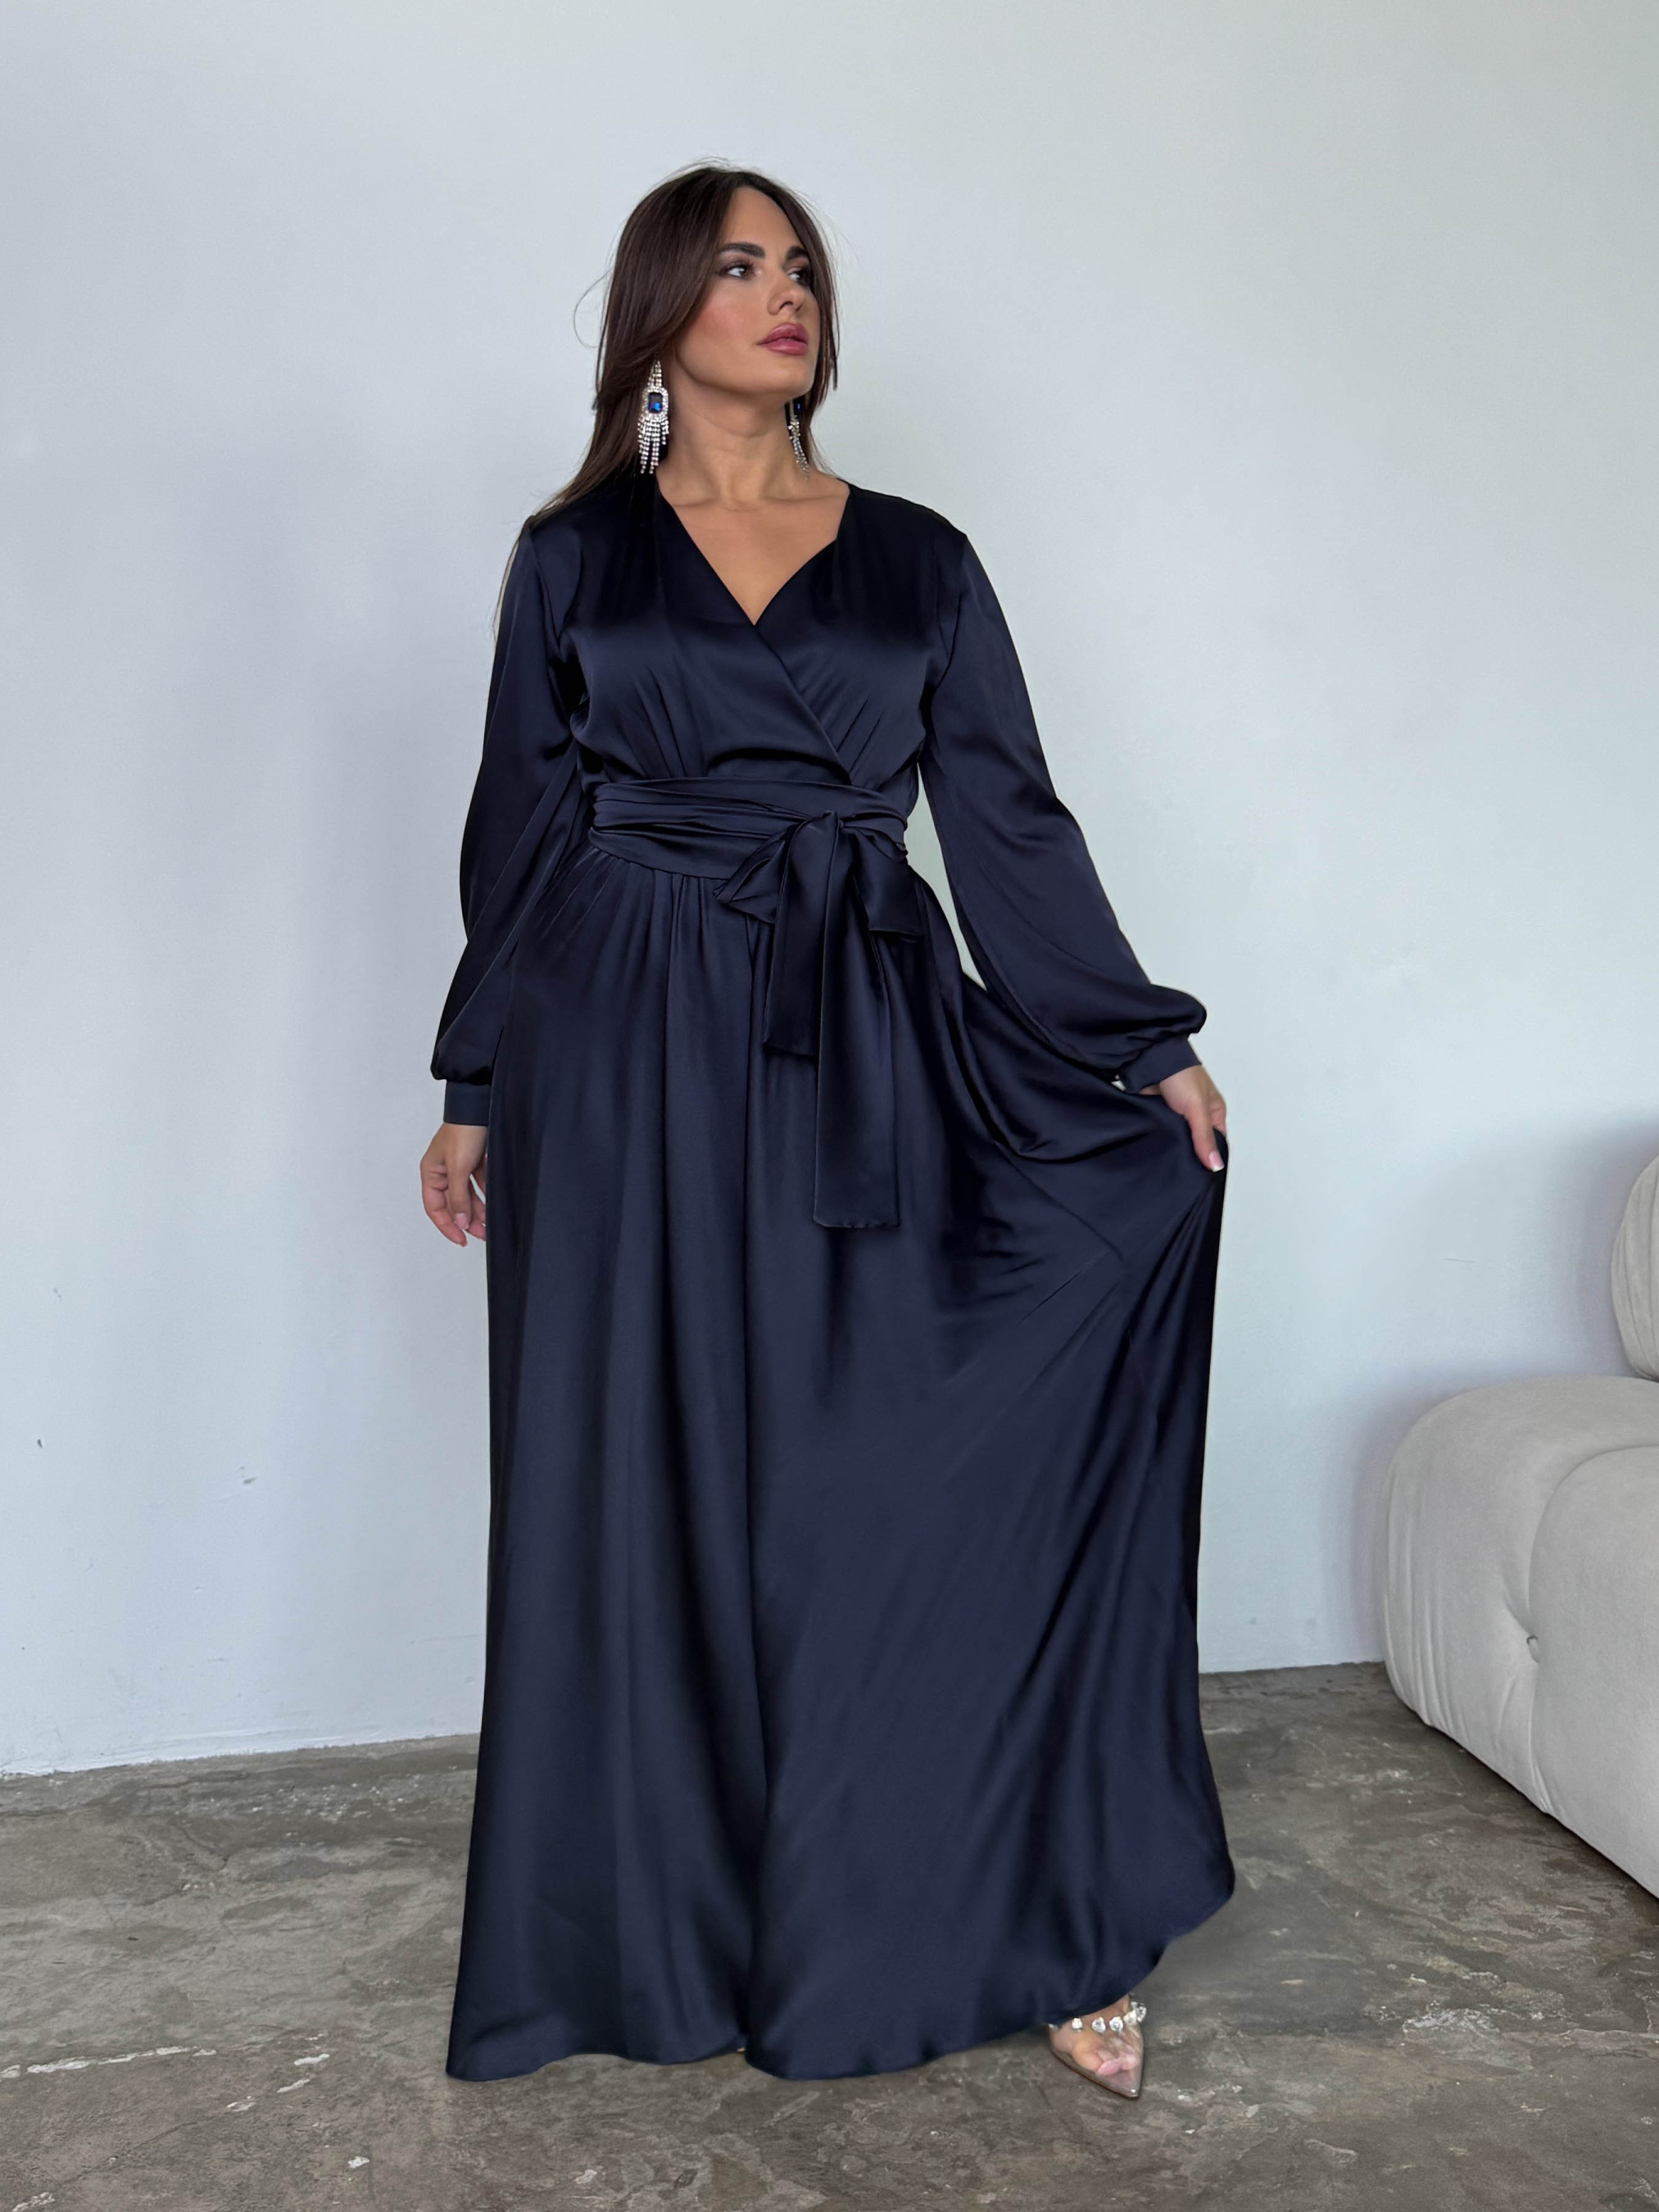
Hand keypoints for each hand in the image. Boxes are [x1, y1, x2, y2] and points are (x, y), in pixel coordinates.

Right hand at [421, 1122, 486, 1244]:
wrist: (481, 1106)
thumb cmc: (463, 1131)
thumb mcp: (458, 1168)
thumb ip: (458, 1197)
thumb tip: (459, 1222)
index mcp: (431, 1173)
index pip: (435, 1208)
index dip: (447, 1226)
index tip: (461, 1239)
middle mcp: (443, 1172)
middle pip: (453, 1204)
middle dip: (466, 1220)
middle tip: (481, 1234)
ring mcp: (459, 1167)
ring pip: (467, 1196)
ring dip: (478, 1210)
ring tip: (489, 1224)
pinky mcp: (474, 1162)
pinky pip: (478, 1185)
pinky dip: (485, 1195)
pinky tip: (494, 1205)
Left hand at [1140, 1063, 1226, 1171]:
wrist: (1150, 1059)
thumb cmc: (1181, 1075)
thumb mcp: (1197, 1108)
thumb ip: (1204, 1137)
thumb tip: (1215, 1165)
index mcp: (1214, 1113)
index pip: (1217, 1143)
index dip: (1211, 1158)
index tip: (1203, 1176)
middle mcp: (1196, 1116)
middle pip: (1196, 1144)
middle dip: (1190, 1155)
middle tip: (1183, 1174)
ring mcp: (1176, 1117)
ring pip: (1177, 1140)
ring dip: (1173, 1147)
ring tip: (1168, 1163)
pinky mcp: (1159, 1116)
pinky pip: (1162, 1134)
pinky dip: (1160, 1140)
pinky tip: (1156, 1151)